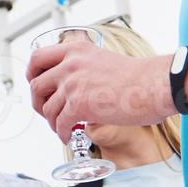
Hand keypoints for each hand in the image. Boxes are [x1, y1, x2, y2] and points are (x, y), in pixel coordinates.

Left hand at [25, 41, 173, 138]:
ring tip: (62, 128)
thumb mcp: (102, 59)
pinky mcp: (79, 105)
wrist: (155, 85)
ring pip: (46, 108)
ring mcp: (73, 84)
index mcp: (76, 50)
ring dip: (51, 122)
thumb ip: (83, 67)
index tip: (36, 84)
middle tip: (47, 111)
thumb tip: (70, 85)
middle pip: (36, 85)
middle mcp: (70, 64)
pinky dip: (61, 133)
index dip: (32, 74)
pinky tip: (68, 136)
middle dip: (38, 102)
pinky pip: (60, 124)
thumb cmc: (138, 76)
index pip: (38, 58)